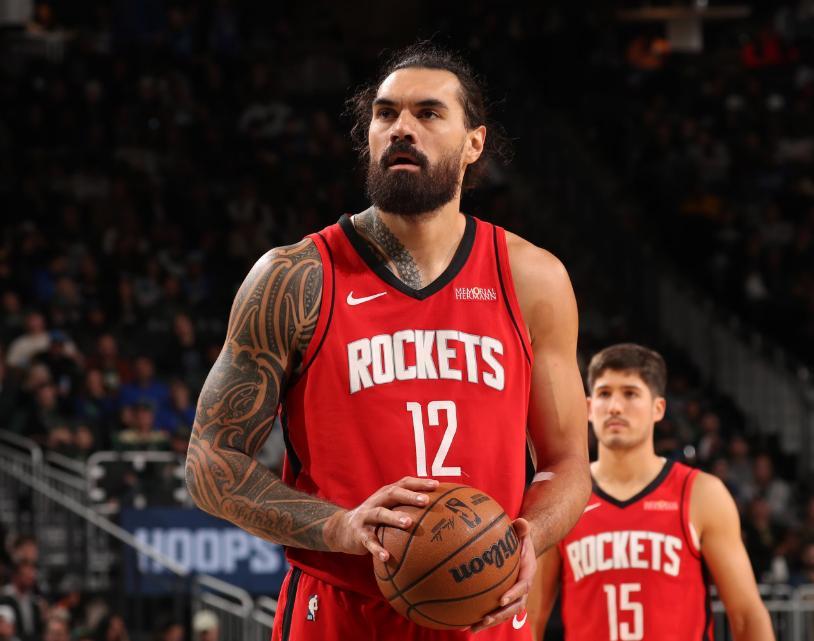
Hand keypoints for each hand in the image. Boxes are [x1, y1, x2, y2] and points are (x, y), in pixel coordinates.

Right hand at [323, 476, 438, 559]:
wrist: (342, 529)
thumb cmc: (375, 520)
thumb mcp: (388, 509)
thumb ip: (406, 508)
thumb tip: (437, 512)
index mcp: (386, 494)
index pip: (404, 483)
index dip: (419, 483)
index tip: (436, 485)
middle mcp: (376, 501)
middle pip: (392, 494)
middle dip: (409, 496)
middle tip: (426, 501)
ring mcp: (366, 517)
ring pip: (380, 514)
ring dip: (394, 517)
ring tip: (408, 523)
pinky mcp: (359, 534)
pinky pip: (369, 542)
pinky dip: (377, 549)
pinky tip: (386, 557)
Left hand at [470, 517, 535, 633]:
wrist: (522, 549)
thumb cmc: (519, 539)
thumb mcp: (522, 532)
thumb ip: (522, 528)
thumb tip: (521, 522)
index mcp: (527, 574)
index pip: (522, 587)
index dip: (513, 595)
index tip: (501, 599)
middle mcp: (521, 589)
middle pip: (513, 607)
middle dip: (500, 615)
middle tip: (485, 619)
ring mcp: (512, 596)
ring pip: (503, 614)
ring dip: (489, 622)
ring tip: (471, 628)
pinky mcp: (502, 599)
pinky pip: (492, 610)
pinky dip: (479, 618)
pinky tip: (461, 624)